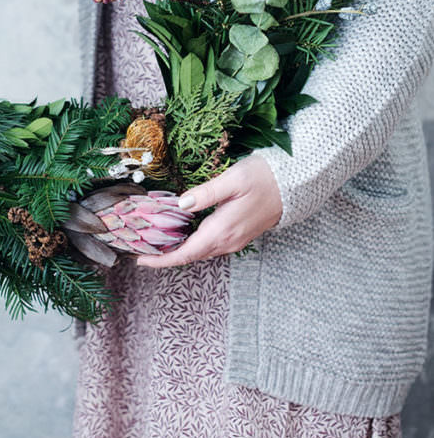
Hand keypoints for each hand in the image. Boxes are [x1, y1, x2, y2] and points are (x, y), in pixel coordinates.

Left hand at [135, 154, 282, 268]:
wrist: (296, 184)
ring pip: (201, 251)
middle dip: (166, 255)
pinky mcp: (240, 235)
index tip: (141, 260)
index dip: (162, 260)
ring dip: (179, 249)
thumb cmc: (264, 178)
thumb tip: (181, 203)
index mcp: (222, 230)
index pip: (186, 253)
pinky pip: (211, 245)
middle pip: (191, 256)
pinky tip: (183, 230)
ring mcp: (236, 240)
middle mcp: (228, 241)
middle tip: (143, 247)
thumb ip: (206, 193)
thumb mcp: (233, 179)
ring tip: (158, 240)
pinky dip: (193, 243)